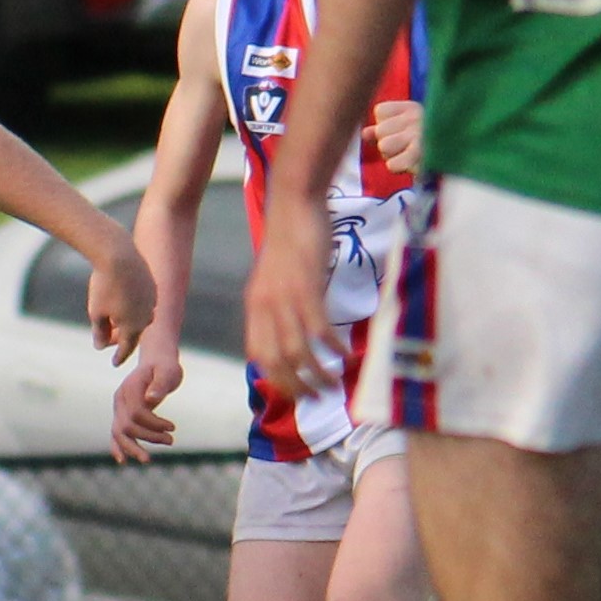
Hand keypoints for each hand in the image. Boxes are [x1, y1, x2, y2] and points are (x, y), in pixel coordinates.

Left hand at [79, 231, 154, 362]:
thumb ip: (100, 332)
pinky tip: (127, 302)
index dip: (119, 356)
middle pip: (136, 332)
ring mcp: (152, 300)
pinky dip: (135, 306)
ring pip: (142, 317)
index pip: (127, 348)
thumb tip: (100, 346)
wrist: (118, 254)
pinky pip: (144, 302)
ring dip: (132, 321)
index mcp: (133, 327)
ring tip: (120, 322)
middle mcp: (147, 316)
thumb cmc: (104, 285)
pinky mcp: (152, 285)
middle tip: (114, 343)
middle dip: (124, 338)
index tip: (114, 363)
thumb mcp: (96, 312)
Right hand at [108, 343, 183, 461]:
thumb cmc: (165, 367)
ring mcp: (119, 408)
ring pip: (118, 433)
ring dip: (132, 448)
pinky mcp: (122, 414)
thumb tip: (151, 399)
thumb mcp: (168, 372)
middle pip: (126, 426)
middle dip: (148, 438)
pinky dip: (118, 447)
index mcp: (130, 388)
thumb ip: (160, 385)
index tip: (172, 427)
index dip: (154, 424)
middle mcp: (120, 399)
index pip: (137, 413)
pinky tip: (123, 461)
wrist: (156, 361)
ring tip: (147, 460)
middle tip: (171, 441)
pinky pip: (116, 433)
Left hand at [244, 210, 334, 398]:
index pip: (258, 355)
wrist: (294, 201)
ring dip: (316, 375)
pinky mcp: (306, 288)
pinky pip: (318, 330)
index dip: (276, 379)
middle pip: (275, 362)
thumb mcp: (279, 277)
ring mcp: (284, 298)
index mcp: (255, 305)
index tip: (296, 392)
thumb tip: (299, 329)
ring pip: (296, 353)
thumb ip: (283, 304)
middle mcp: (264, 306)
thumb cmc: (292, 237)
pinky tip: (345, 356)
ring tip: (335, 385)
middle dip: (296, 387)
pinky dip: (332, 349)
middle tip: (319, 399)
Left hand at [370, 98, 424, 176]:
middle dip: (389, 144)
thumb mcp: (408, 130)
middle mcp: (416, 117)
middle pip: (380, 131)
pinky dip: (400, 168)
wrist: (466, 154)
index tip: (404, 132)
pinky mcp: (420, 154)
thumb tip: (365, 134)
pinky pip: (391, 164)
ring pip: (384, 146)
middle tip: (409, 147)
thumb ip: (384, 128)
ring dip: (394, 156)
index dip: (386, 126)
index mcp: (413, 108)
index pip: (380, 112)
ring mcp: (419, 134)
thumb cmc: (431, 144)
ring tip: (411, 155)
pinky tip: (414, 164)